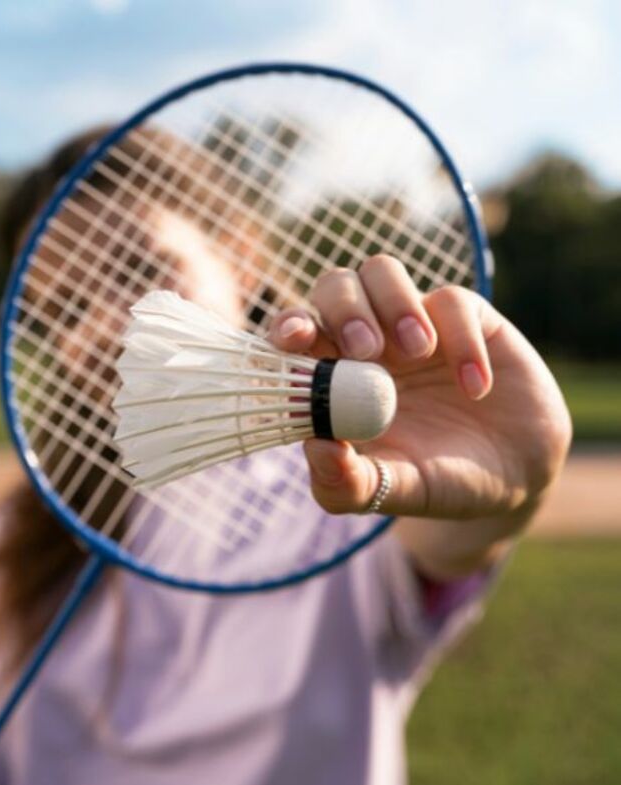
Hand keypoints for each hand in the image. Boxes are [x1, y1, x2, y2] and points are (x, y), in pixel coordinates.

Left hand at [269, 255, 571, 519]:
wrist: (518, 477)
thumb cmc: (442, 482)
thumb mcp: (394, 492)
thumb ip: (348, 483)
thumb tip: (314, 448)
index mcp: (336, 380)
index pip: (295, 336)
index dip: (286, 327)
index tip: (293, 340)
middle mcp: (368, 344)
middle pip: (333, 287)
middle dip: (342, 308)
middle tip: (367, 349)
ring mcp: (415, 324)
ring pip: (381, 271)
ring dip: (393, 304)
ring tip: (419, 353)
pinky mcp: (467, 317)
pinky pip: (452, 300)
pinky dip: (461, 340)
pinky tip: (474, 389)